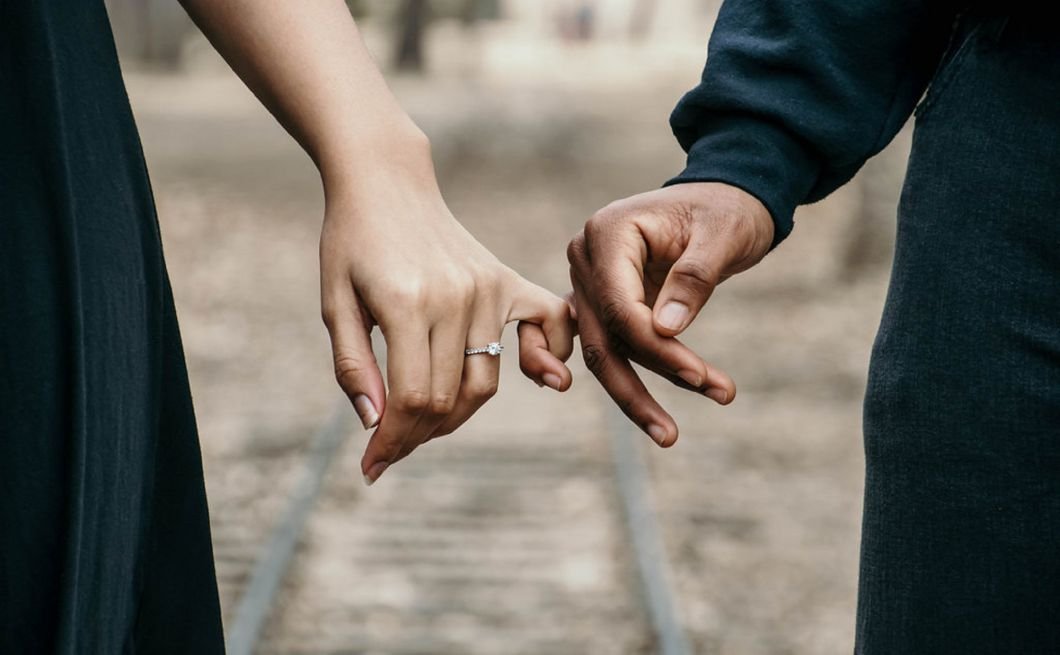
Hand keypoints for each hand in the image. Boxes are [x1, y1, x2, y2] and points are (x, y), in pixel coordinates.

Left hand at [320, 133, 573, 483]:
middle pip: (448, 398)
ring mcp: (487, 288)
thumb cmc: (351, 242)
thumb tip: (376, 424)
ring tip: (423, 421)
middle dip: (416, 435)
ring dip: (456, 414)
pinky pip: (547, 325)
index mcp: (406, 303)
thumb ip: (353, 365)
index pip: (412, 399)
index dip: (392, 442)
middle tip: (390, 446)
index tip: (372, 467)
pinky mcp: (506, 280)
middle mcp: (455, 298)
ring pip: (485, 380)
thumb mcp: (334, 302)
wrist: (386, 182)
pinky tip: (541, 377)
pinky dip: (548, 356)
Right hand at [566, 182, 773, 445]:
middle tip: (672, 434)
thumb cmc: (726, 210)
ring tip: (670, 434)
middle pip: (603, 337)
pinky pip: (602, 346)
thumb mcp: (723, 235)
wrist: (724, 199)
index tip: (700, 376)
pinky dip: (619, 378)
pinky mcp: (601, 302)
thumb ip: (693, 278)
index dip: (656, 348)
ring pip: (601, 351)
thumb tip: (665, 330)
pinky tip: (634, 413)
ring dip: (634, 394)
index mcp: (607, 233)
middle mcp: (585, 258)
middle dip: (638, 387)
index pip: (620, 306)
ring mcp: (588, 282)